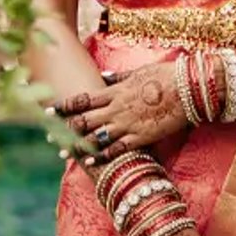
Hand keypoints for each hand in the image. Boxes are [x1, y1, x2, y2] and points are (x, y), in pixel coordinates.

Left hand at [50, 64, 187, 158]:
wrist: (188, 88)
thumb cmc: (165, 76)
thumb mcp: (138, 72)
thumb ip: (118, 77)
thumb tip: (103, 76)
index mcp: (115, 91)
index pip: (82, 99)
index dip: (63, 106)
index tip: (48, 110)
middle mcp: (116, 108)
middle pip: (83, 119)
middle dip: (65, 128)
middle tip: (48, 134)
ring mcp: (127, 124)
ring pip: (95, 137)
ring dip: (77, 145)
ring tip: (63, 153)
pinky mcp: (140, 137)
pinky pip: (116, 149)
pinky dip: (101, 156)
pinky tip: (89, 162)